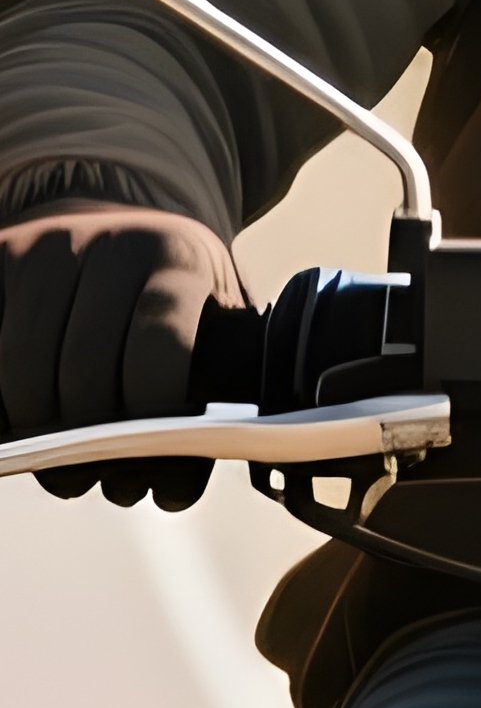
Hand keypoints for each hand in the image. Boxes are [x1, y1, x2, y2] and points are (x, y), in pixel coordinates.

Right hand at [0, 202, 242, 508]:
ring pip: (23, 357)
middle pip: (84, 358)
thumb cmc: (186, 293)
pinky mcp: (0, 252)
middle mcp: (109, 242)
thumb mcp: (224, 310)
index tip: (154, 446)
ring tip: (56, 464)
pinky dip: (2, 396)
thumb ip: (231, 365)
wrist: (126, 229)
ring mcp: (47, 244)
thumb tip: (209, 452)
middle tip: (90, 477)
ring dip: (35, 422)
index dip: (154, 401)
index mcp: (178, 256)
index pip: (160, 338)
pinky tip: (19, 426)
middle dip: (87, 432)